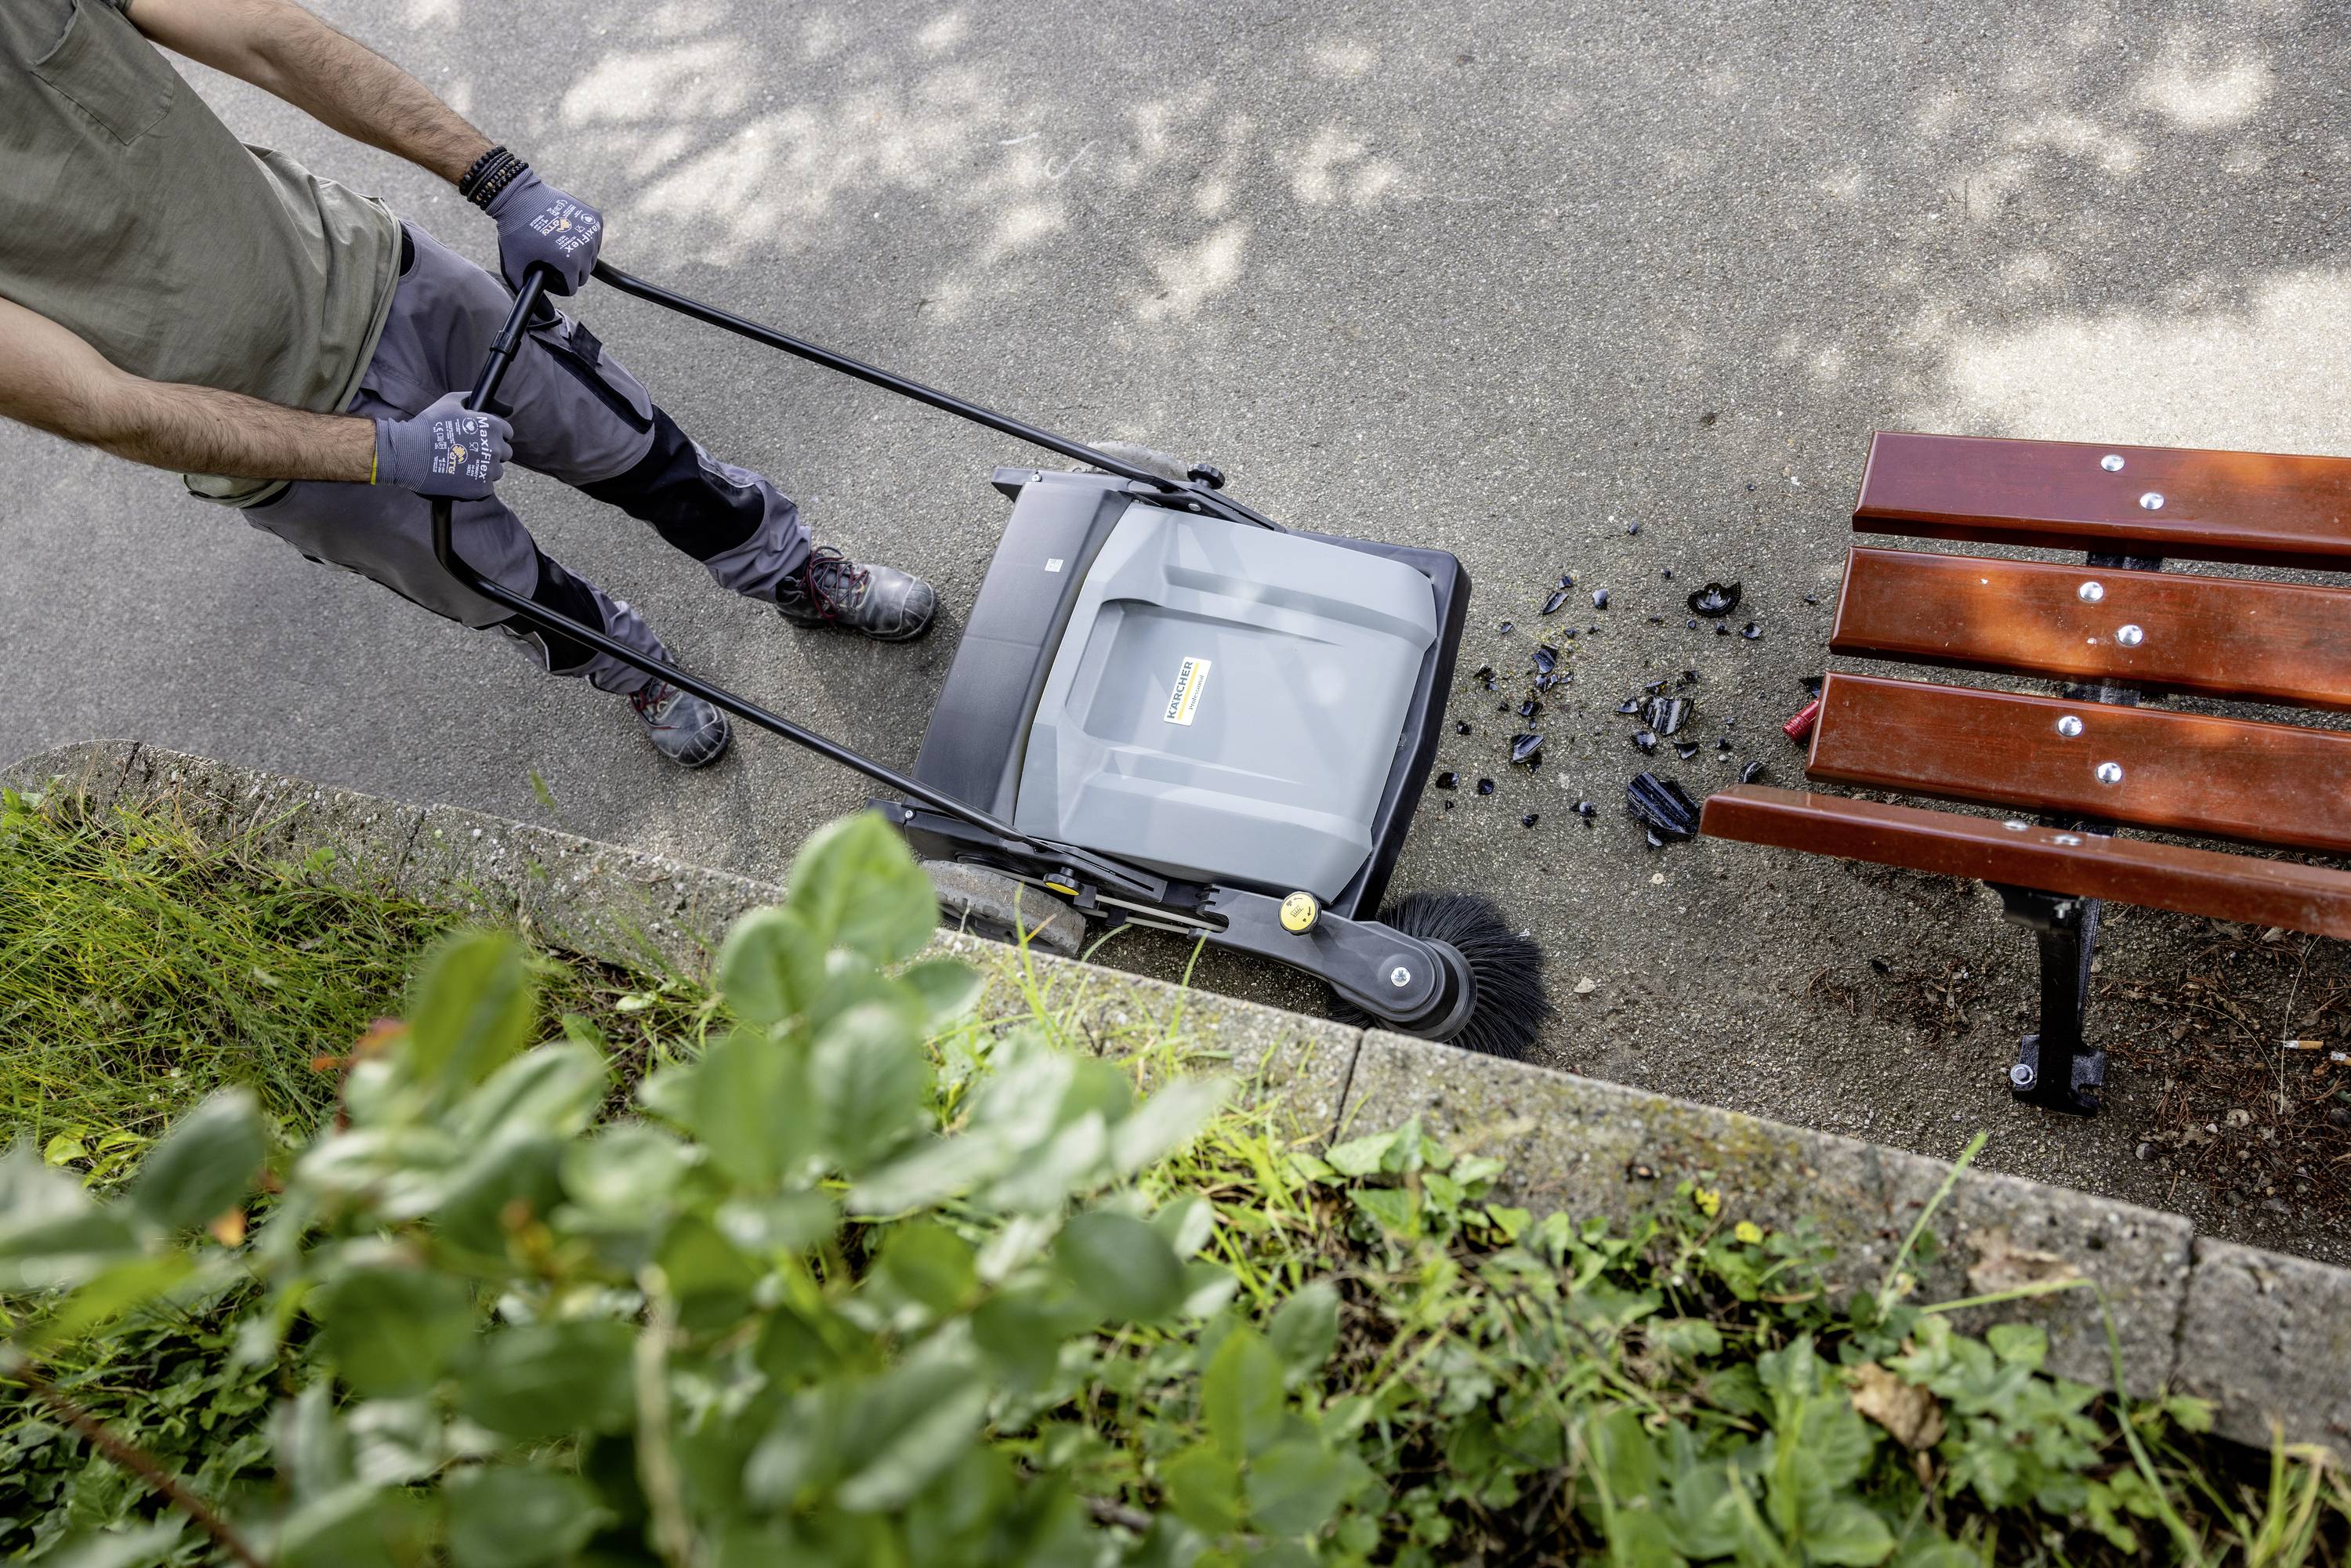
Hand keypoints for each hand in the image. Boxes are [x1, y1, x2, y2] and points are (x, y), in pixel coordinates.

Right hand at [374, 392, 511, 499]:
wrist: (408, 453)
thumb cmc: (428, 425)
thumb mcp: (450, 402)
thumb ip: (472, 399)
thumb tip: (491, 400)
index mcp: (492, 426)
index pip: (507, 432)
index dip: (494, 434)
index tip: (481, 438)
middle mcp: (495, 448)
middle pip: (505, 453)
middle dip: (491, 451)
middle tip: (471, 452)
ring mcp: (489, 470)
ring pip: (496, 471)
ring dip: (484, 469)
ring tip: (463, 465)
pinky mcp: (481, 488)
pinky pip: (486, 487)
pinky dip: (476, 484)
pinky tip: (460, 477)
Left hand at [486, 170, 603, 294]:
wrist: (518, 196)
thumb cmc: (515, 233)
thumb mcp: (517, 269)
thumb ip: (531, 297)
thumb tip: (545, 318)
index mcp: (570, 262)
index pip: (571, 288)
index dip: (556, 283)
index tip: (544, 270)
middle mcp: (586, 248)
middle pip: (583, 274)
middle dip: (567, 270)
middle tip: (549, 256)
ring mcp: (592, 231)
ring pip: (591, 258)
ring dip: (577, 255)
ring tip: (556, 243)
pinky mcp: (595, 218)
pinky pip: (595, 239)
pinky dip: (583, 238)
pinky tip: (566, 230)